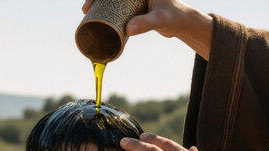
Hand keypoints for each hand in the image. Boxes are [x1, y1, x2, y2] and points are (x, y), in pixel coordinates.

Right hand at [82, 0, 212, 58]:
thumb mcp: (159, 20)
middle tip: (86, 11)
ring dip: (99, 5)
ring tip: (88, 15)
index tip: (90, 4)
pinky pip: (117, 6)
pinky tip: (98, 17)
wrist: (182, 22)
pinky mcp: (134, 7)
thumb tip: (128, 30)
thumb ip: (146, 23)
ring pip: (112, 0)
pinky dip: (107, 11)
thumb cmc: (173, 17)